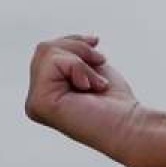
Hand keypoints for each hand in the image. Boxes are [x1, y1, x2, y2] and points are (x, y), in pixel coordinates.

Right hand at [24, 35, 146, 164]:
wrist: (130, 126)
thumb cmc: (117, 102)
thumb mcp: (92, 69)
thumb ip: (71, 56)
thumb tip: (70, 40)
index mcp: (46, 93)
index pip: (46, 53)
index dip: (73, 42)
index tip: (97, 46)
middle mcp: (36, 99)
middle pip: (44, 49)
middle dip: (78, 48)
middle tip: (101, 60)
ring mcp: (35, 103)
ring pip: (46, 52)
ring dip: (81, 60)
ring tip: (97, 81)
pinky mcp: (40, 103)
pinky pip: (53, 63)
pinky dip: (79, 68)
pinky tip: (91, 87)